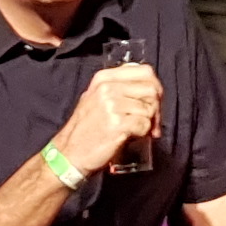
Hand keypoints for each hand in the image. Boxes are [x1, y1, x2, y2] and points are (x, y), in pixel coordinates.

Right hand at [53, 62, 163, 178]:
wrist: (68, 154)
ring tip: (141, 131)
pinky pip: (144, 125)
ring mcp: (111, 105)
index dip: (155, 87)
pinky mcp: (117, 124)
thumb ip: (117, 88)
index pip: (144, 71)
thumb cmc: (84, 129)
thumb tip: (148, 87)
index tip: (155, 102)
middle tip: (153, 122)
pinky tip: (134, 137)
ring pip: (150, 108)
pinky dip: (144, 133)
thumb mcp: (94, 98)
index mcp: (104, 78)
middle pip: (151, 89)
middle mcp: (107, 88)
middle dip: (157, 107)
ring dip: (150, 123)